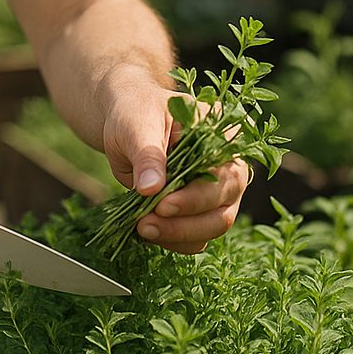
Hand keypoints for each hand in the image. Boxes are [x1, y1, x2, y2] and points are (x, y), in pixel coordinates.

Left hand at [102, 68, 247, 253]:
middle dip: (186, 222)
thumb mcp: (137, 125)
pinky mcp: (202, 208)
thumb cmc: (134, 113)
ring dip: (180, 235)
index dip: (196, 196)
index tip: (162, 205)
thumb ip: (148, 155)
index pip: (222, 173)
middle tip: (147, 225)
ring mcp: (219, 189)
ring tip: (144, 230)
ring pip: (215, 224)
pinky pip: (199, 235)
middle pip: (223, 204)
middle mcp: (228, 163)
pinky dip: (176, 239)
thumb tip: (151, 189)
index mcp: (221, 133)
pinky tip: (150, 232)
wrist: (124, 121)